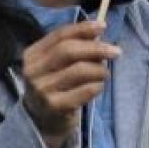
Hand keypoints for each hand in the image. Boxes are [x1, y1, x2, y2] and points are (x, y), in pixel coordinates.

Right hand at [21, 20, 119, 147]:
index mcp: (33, 54)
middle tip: (116, 52)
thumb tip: (99, 31)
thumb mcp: (58, 64)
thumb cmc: (56, 85)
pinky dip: (97, 86)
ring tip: (105, 74)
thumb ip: (74, 47)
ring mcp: (41, 89)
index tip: (103, 26)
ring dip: (99, 69)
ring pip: (78, 70)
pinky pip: (84, 90)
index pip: (59, 35)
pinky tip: (98, 87)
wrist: (43, 121)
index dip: (82, 29)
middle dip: (96, 48)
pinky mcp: (54, 106)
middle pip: (68, 51)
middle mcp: (33, 71)